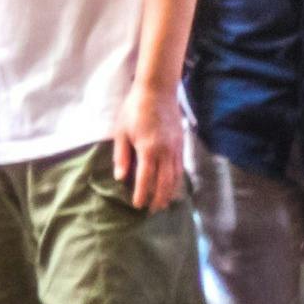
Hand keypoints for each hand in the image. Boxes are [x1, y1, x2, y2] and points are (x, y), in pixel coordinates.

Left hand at [113, 81, 188, 213]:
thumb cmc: (134, 110)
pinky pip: (181, 168)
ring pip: (176, 178)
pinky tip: (173, 187)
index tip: (138, 206)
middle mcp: (165, 153)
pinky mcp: (181, 146)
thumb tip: (121, 177)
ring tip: (163, 204)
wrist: (157, 92)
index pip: (145, 179)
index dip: (142, 194)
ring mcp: (176, 150)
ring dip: (170, 193)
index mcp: (148, 150)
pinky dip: (178, 181)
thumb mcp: (121, 131)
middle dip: (158, 199)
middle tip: (152, 211)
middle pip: (164, 183)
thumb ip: (121, 155)